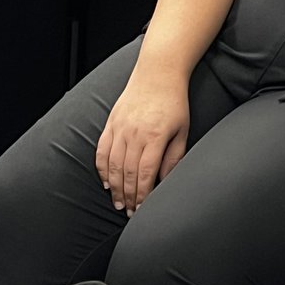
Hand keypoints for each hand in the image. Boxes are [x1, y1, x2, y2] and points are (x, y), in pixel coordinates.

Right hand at [95, 69, 190, 213]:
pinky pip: (102, 151)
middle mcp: (135, 133)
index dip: (142, 196)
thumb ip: (174, 157)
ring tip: (118, 203)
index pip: (145, 174)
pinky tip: (107, 183)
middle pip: (128, 174)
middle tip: (129, 212)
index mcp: (155, 137)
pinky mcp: (111, 123)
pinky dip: (102, 170)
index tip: (142, 209)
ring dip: (115, 188)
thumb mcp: (182, 130)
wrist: (158, 71)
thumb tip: (165, 181)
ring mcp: (120, 128)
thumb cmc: (173, 101)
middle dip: (128, 197)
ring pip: (113, 166)